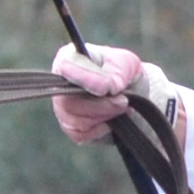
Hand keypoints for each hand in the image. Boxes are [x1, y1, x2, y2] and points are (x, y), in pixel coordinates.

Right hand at [50, 44, 174, 145]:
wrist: (134, 97)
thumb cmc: (125, 74)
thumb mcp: (128, 63)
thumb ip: (118, 70)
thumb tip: (109, 87)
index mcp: (70, 58)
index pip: (66, 66)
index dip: (85, 79)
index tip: (106, 88)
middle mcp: (59, 83)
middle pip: (68, 100)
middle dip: (100, 105)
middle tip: (123, 101)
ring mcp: (62, 107)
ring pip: (75, 120)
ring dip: (104, 116)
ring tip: (122, 108)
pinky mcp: (70, 127)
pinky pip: (80, 134)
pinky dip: (100, 129)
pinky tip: (112, 121)